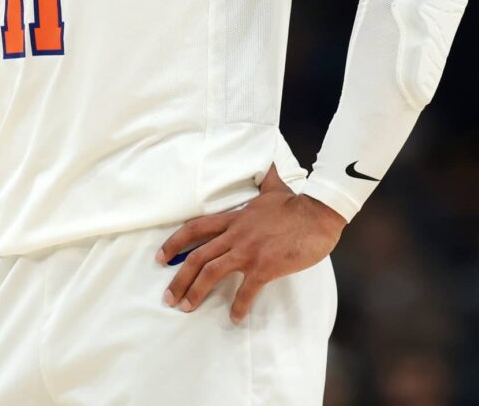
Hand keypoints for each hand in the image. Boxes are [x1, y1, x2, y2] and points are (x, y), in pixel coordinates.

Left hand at [155, 163, 345, 322]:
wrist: (317, 215)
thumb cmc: (296, 203)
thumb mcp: (275, 187)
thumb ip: (266, 177)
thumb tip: (268, 161)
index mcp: (234, 219)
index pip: (195, 228)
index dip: (174, 243)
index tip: (161, 258)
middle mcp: (235, 235)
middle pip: (197, 257)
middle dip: (179, 279)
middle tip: (169, 297)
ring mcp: (248, 252)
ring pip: (212, 273)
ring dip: (196, 292)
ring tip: (187, 308)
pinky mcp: (265, 267)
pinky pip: (246, 291)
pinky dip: (239, 306)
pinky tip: (235, 318)